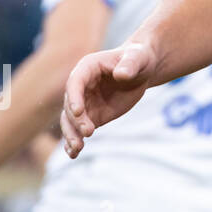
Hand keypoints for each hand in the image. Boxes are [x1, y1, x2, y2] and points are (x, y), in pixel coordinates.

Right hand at [60, 42, 157, 157]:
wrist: (142, 70)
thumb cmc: (138, 58)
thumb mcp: (138, 57)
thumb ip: (130, 64)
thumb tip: (121, 74)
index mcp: (87, 68)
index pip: (75, 83)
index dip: (74, 97)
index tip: (77, 112)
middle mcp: (80, 86)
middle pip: (70, 105)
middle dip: (75, 120)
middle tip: (88, 132)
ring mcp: (84, 102)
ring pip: (70, 121)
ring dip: (71, 135)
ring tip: (77, 149)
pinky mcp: (92, 115)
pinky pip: (79, 129)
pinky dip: (75, 141)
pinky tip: (73, 154)